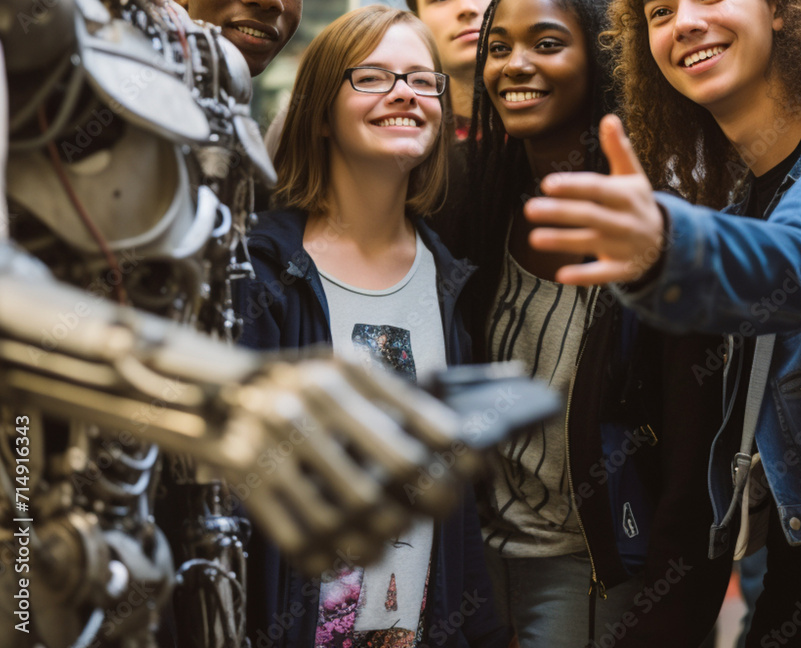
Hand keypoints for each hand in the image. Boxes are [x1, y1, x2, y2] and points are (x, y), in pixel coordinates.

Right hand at [224, 352, 478, 574]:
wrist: (206, 391)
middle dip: (432, 496)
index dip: (453, 448)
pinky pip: (300, 535)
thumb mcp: (334, 365)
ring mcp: (279, 445)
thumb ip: (382, 392)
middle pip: (393, 469)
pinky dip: (330, 555)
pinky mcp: (250, 484)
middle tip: (442, 506)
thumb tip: (444, 435)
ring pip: (351, 512)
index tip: (474, 463)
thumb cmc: (288, 380)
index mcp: (338, 373)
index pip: (414, 416)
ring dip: (383, 535)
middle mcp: (311, 405)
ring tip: (393, 537)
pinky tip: (344, 554)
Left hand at [523, 114, 664, 285]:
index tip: (548, 183)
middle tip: (529, 209)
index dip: (574, 186)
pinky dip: (583, 276)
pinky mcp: (623, 269)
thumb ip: (618, 149)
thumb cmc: (637, 203)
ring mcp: (625, 246)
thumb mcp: (632, 176)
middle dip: (560, 213)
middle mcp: (626, 220)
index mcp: (626, 195)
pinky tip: (561, 276)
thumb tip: (609, 118)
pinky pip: (603, 274)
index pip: (597, 189)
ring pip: (591, 243)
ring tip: (534, 238)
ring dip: (563, 241)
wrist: (667, 241)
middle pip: (590, 215)